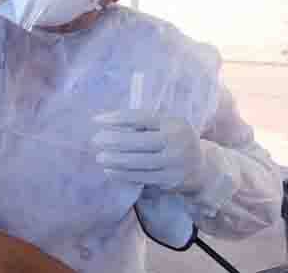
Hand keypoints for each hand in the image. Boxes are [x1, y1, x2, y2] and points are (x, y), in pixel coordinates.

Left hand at [92, 109, 206, 192]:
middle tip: (95, 140)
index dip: (116, 118)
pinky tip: (109, 170)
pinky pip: (142, 177)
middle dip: (113, 140)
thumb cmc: (173, 141)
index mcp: (173, 123)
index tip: (96, 120)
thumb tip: (107, 122)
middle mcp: (177, 141)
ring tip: (100, 157)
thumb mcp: (166, 127)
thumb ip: (143, 124)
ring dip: (115, 160)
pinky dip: (123, 174)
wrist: (203, 168)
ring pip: (138, 161)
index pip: (140, 118)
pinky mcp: (171, 180)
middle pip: (138, 141)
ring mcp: (175, 162)